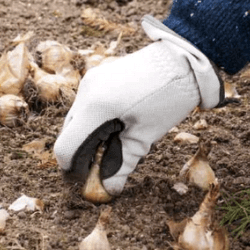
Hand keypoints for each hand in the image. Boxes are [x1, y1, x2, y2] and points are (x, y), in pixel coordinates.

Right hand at [54, 16, 222, 194]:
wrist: (183, 60)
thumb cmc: (168, 98)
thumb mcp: (145, 137)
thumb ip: (122, 165)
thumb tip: (109, 189)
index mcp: (95, 107)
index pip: (66, 148)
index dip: (73, 170)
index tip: (86, 182)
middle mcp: (85, 92)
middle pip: (69, 134)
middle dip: (82, 154)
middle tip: (102, 168)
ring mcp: (90, 81)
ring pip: (77, 120)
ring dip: (89, 138)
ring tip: (114, 146)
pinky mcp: (98, 77)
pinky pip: (87, 106)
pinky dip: (95, 122)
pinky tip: (117, 128)